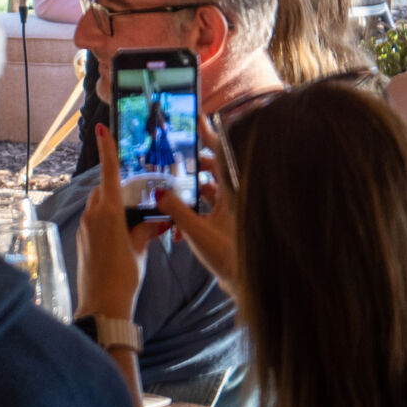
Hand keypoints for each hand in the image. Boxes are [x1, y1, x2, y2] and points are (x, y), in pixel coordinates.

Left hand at [76, 124, 167, 321]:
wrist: (101, 305)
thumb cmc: (125, 278)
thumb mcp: (141, 250)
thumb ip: (146, 230)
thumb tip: (157, 221)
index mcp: (109, 212)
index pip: (109, 173)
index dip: (108, 150)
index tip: (102, 130)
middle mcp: (93, 214)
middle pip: (104, 188)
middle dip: (118, 186)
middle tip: (138, 193)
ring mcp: (84, 226)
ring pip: (98, 203)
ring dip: (113, 203)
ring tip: (133, 217)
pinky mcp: (81, 238)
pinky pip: (94, 218)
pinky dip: (107, 218)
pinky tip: (122, 232)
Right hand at [155, 131, 238, 294]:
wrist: (248, 286)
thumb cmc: (230, 259)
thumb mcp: (197, 232)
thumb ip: (176, 210)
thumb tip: (158, 190)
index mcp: (233, 194)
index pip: (221, 155)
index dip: (209, 136)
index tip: (197, 119)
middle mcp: (234, 198)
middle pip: (213, 169)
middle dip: (192, 163)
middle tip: (172, 159)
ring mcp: (230, 212)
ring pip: (208, 189)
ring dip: (189, 188)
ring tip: (168, 189)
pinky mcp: (225, 224)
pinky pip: (207, 207)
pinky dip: (192, 209)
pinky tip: (176, 225)